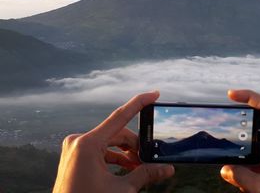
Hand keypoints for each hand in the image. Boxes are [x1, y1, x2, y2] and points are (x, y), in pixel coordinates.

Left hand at [53, 91, 174, 192]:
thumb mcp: (122, 190)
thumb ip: (146, 175)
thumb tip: (167, 168)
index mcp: (88, 144)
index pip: (120, 116)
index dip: (140, 103)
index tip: (155, 94)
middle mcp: (78, 141)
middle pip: (117, 133)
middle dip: (136, 144)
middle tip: (150, 157)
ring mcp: (74, 148)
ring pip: (109, 141)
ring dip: (126, 152)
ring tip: (139, 166)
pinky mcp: (75, 156)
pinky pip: (99, 149)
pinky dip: (114, 156)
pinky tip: (127, 167)